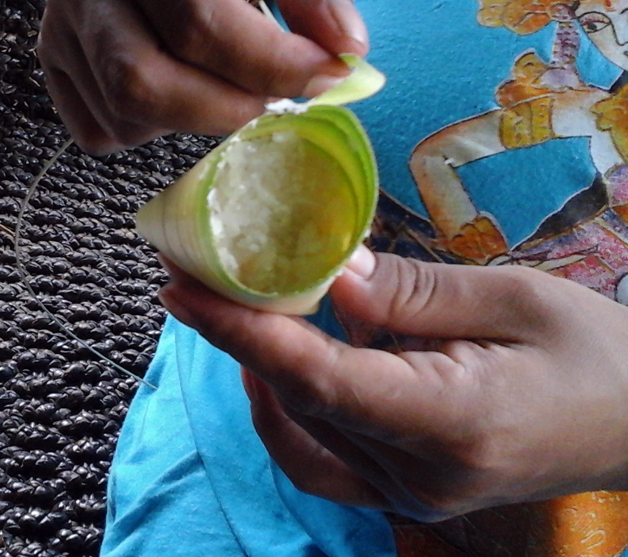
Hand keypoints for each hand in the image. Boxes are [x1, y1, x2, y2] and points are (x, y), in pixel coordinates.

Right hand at [38, 0, 367, 154]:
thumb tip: (345, 47)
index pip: (196, 20)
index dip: (267, 63)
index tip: (324, 74)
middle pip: (141, 81)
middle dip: (224, 109)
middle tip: (273, 96)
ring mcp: (58, 25)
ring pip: (124, 113)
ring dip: (193, 120)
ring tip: (227, 80)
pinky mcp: (51, 63)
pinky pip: (102, 131)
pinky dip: (153, 129)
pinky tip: (180, 87)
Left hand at [157, 248, 627, 520]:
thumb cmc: (596, 352)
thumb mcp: (514, 301)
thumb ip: (413, 293)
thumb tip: (328, 276)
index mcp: (452, 423)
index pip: (320, 379)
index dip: (243, 333)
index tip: (183, 289)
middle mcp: (418, 475)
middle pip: (299, 400)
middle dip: (234, 337)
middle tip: (189, 276)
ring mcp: (408, 494)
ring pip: (300, 431)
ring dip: (255, 368)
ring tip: (226, 305)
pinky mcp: (404, 491)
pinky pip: (320, 460)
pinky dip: (286, 410)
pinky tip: (275, 363)